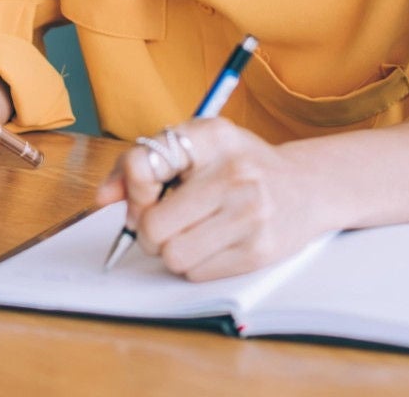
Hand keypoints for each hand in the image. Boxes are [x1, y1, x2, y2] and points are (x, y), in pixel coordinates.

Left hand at [94, 119, 321, 281]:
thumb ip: (142, 162)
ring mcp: (250, 214)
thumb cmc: (240, 164)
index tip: (145, 192)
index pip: (143, 165)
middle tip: (166, 218)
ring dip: (171, 250)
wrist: (307, 186)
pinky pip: (195, 273)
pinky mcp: (259, 251)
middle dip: (149, 229)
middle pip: (153, 226)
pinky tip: (214, 242)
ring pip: (171, 255)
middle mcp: (234, 173)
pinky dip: (195, 263)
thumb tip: (101, 198)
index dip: (132, 188)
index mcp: (212, 136)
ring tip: (192, 230)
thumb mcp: (196, 145)